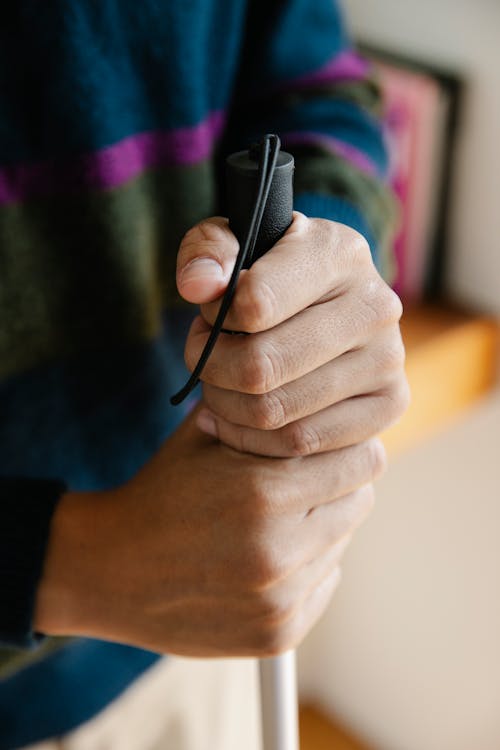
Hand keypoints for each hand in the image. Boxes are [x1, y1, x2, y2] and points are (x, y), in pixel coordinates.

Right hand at [34, 406, 381, 657]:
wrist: (111, 569)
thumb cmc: (161, 492)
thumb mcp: (204, 435)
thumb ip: (264, 413)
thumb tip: (324, 396)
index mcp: (263, 493)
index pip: (361, 462)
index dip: (350, 446)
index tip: (333, 444)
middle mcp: (278, 551)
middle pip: (359, 501)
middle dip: (338, 483)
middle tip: (303, 479)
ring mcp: (279, 600)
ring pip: (341, 543)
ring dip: (321, 526)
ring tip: (273, 520)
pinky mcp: (277, 634)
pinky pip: (324, 583)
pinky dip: (307, 567)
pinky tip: (266, 557)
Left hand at [177, 213, 408, 457]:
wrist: (315, 312)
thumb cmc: (263, 276)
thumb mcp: (229, 247)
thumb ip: (206, 251)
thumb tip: (199, 286)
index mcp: (338, 252)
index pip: (255, 303)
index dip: (215, 319)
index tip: (209, 316)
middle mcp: (375, 305)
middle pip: (262, 366)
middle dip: (213, 368)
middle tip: (202, 359)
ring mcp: (388, 358)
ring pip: (276, 410)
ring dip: (226, 405)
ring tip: (218, 384)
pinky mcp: (390, 403)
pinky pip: (301, 440)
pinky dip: (252, 439)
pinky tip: (233, 419)